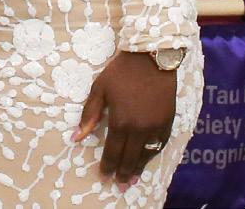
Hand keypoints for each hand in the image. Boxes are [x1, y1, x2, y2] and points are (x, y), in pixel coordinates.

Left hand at [73, 50, 175, 187]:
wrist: (151, 60)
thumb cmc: (120, 73)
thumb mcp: (99, 90)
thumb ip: (89, 115)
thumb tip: (76, 136)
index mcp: (121, 122)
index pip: (113, 151)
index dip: (108, 165)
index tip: (104, 175)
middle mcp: (140, 129)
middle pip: (130, 157)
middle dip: (123, 173)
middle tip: (119, 185)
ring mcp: (156, 127)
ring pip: (146, 154)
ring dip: (139, 168)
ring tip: (132, 180)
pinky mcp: (168, 122)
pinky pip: (160, 145)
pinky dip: (152, 155)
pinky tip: (147, 160)